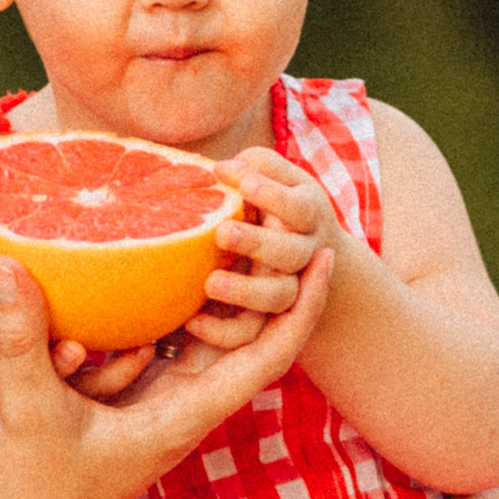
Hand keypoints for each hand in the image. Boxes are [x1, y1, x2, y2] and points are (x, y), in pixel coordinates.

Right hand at [0, 252, 332, 498]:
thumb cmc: (31, 488)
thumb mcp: (27, 407)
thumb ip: (20, 338)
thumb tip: (7, 263)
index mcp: (183, 418)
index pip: (265, 359)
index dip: (301, 311)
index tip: (326, 261)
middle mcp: (181, 407)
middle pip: (248, 338)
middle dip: (270, 284)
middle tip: (284, 222)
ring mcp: (157, 402)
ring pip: (208, 337)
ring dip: (229, 290)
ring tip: (246, 230)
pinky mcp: (127, 396)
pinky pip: (164, 343)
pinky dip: (178, 306)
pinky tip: (179, 264)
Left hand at [180, 151, 336, 358]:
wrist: (297, 245)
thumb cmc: (270, 197)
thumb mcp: (269, 175)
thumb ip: (253, 167)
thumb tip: (221, 170)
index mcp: (307, 213)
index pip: (297, 207)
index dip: (272, 196)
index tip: (242, 183)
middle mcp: (304, 252)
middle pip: (289, 255)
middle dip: (258, 243)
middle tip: (222, 231)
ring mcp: (288, 286)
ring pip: (278, 298)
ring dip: (246, 292)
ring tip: (209, 283)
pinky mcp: (266, 317)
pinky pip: (251, 331)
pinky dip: (222, 331)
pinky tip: (191, 320)